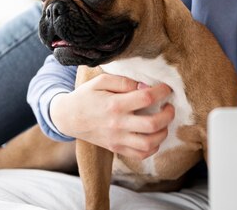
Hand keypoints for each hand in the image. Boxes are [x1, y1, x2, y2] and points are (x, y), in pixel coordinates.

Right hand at [50, 74, 174, 159]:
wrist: (67, 118)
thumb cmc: (86, 96)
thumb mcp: (101, 81)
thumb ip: (124, 81)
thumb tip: (145, 86)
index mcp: (114, 105)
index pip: (146, 98)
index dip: (161, 91)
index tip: (166, 88)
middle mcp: (117, 124)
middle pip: (153, 124)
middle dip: (168, 114)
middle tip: (169, 106)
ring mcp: (117, 139)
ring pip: (149, 143)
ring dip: (163, 132)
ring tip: (164, 122)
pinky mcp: (116, 149)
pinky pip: (140, 155)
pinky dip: (153, 147)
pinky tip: (154, 136)